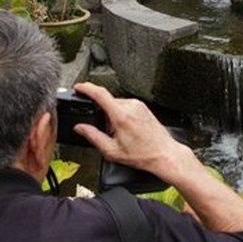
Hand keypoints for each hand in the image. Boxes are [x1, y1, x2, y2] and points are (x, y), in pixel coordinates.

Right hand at [72, 82, 192, 179]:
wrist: (164, 154)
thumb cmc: (143, 154)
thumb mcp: (112, 150)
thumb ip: (93, 136)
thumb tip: (80, 128)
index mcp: (121, 115)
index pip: (100, 94)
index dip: (86, 88)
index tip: (78, 87)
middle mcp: (131, 106)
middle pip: (107, 101)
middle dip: (101, 113)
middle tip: (106, 131)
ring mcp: (138, 105)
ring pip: (116, 104)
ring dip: (112, 115)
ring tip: (120, 133)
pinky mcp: (143, 107)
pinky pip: (125, 106)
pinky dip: (121, 115)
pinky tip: (127, 130)